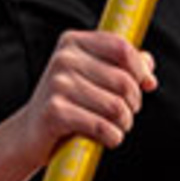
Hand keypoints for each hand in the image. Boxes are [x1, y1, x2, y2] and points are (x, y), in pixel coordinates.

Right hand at [16, 30, 157, 169]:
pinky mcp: (54, 112)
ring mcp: (57, 84)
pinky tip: (109, 138)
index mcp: (74, 42)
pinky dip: (113, 137)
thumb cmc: (71, 101)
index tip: (146, 85)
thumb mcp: (94, 76)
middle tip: (127, 113)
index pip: (122, 48)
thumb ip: (122, 64)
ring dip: (124, 123)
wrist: (31, 132)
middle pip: (124, 81)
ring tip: (117, 127)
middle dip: (134, 103)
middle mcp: (64, 59)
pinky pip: (101, 126)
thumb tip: (149, 65)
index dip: (140, 70)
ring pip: (116, 106)